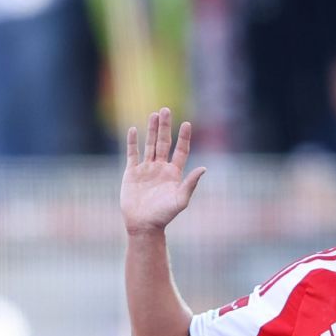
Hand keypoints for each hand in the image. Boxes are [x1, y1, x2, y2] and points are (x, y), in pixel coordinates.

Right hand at [122, 107, 204, 236]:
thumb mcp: (180, 200)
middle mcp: (160, 168)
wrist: (143, 225)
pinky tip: (133, 129)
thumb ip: (191, 183)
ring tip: (154, 114)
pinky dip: (132, 142)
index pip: (181, 151)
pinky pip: (132, 154)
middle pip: (164, 143)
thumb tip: (204, 168)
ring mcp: (146, 169)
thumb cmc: (164, 216)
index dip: (184, 138)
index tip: (187, 124)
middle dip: (165, 127)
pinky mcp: (131, 173)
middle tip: (166, 110)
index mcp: (174, 173)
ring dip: (151, 130)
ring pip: (150, 145)